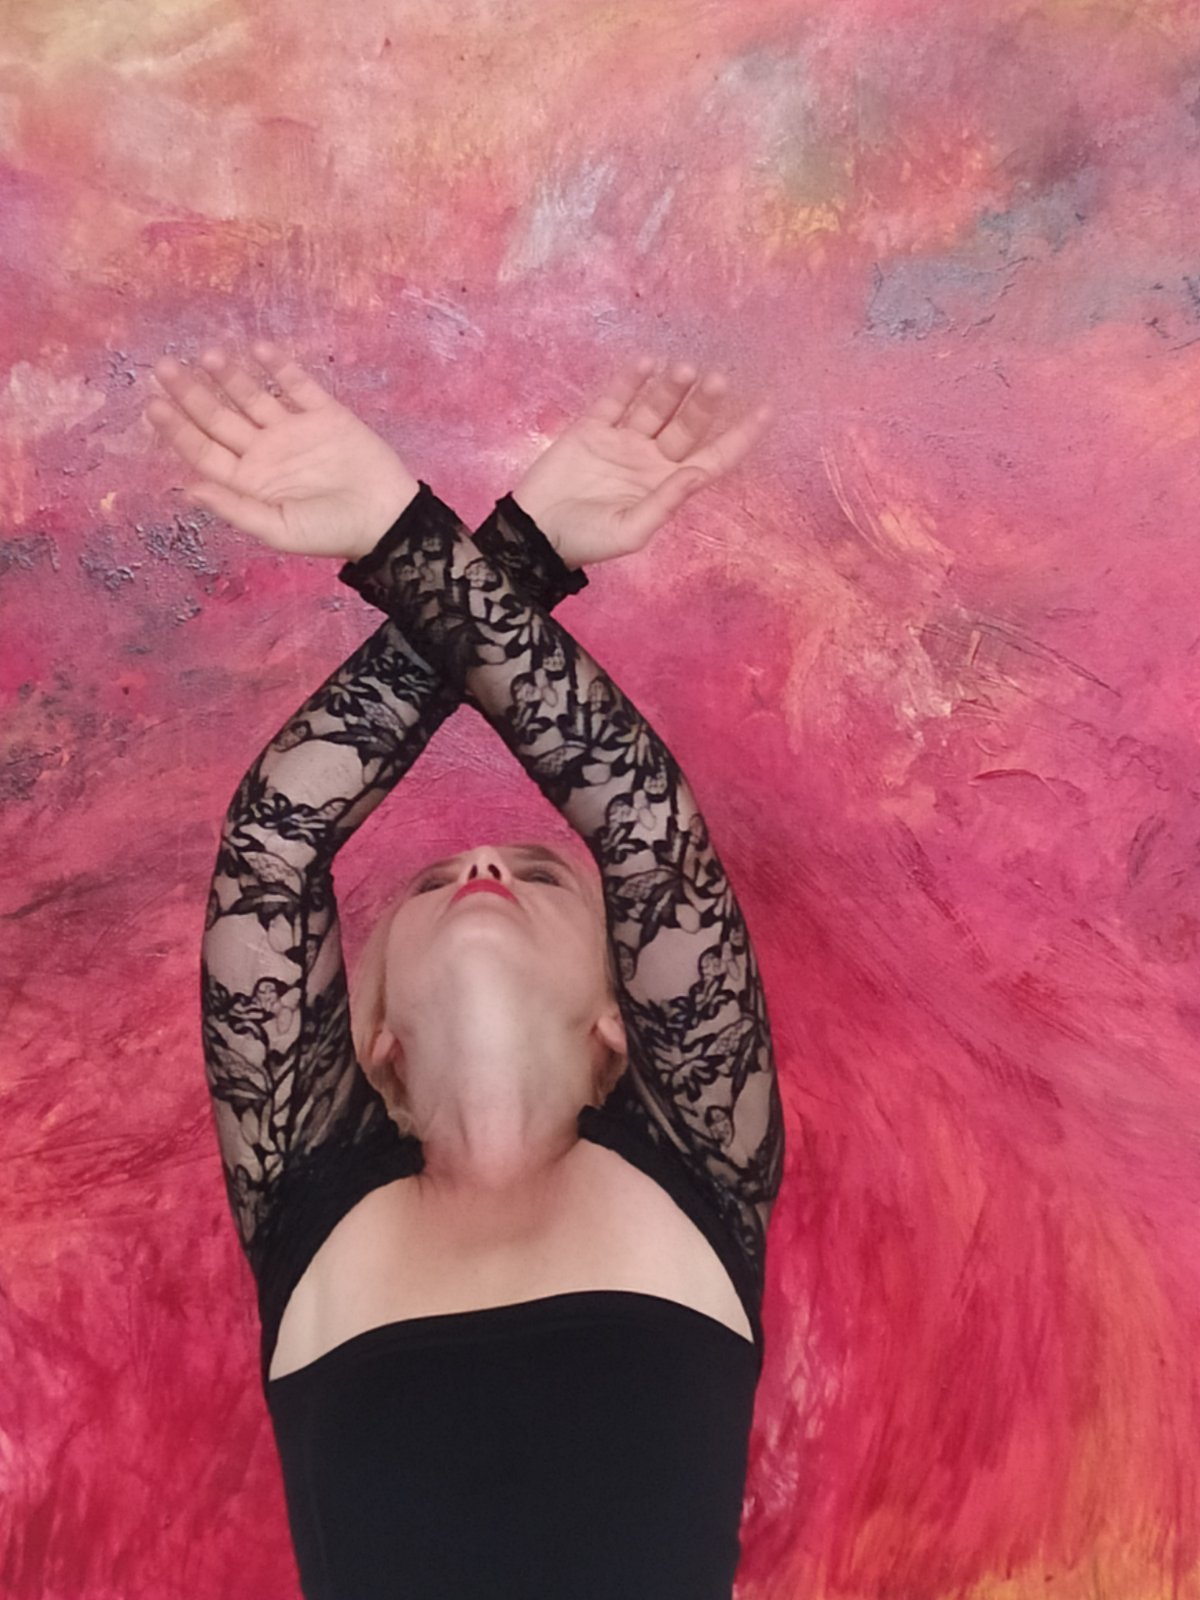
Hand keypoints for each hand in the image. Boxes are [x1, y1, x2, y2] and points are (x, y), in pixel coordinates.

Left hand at [145, 343, 419, 559]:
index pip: (203, 450)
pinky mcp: (326, 415)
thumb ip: (235, 508)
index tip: (153, 405)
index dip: (177, 429)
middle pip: (219, 418)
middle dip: (192, 393)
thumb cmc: (332, 532)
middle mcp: (265, 452)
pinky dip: (280, 366)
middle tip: (165, 367)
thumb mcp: (280, 530)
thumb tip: (187, 490)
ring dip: (230, 375)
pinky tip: (260, 349)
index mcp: (250, 482)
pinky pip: (298, 385)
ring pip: (253, 396)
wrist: (389, 519)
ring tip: (210, 355)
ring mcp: (294, 431)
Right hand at [510, 357, 774, 568]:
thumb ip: (664, 502)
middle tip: (716, 379)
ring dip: (671, 387)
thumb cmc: (585, 541)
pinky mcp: (591, 428)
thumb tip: (697, 474)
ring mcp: (621, 441)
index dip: (740, 435)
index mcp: (666, 486)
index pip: (713, 458)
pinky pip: (615, 399)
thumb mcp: (629, 531)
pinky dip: (630, 380)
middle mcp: (650, 460)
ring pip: (655, 406)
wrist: (532, 533)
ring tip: (683, 368)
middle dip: (703, 403)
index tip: (767, 409)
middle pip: (687, 425)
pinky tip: (646, 362)